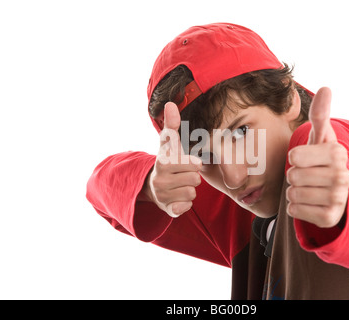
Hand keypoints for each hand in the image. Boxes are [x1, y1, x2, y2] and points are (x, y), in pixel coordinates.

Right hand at [148, 102, 201, 217]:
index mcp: (163, 161)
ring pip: (192, 194)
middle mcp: (160, 178)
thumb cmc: (168, 161)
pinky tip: (177, 197)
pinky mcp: (167, 210)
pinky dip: (185, 203)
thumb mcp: (170, 144)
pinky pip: (186, 207)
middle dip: (192, 177)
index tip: (187, 164)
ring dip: (189, 190)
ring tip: (179, 185)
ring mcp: (162, 195)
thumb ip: (172, 125)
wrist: (153, 186)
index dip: (194, 164)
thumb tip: (170, 103)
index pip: (193, 164)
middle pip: (195, 180)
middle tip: (182, 175)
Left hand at [286, 87, 348, 227]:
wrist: (336, 193)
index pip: (295, 156)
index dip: (295, 158)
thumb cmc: (322, 161)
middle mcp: (342, 176)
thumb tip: (325, 87)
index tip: (307, 159)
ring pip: (292, 194)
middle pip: (292, 176)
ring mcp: (338, 199)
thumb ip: (320, 114)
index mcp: (338, 153)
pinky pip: (295, 211)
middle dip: (294, 176)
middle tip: (308, 176)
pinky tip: (308, 203)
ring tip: (309, 189)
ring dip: (293, 192)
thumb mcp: (321, 137)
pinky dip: (295, 208)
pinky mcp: (330, 218)